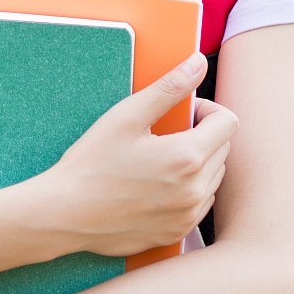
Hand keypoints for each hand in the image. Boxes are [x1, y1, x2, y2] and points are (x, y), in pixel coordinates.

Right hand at [41, 54, 237, 255]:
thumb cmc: (91, 163)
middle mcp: (195, 190)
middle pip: (223, 148)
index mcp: (187, 156)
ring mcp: (187, 215)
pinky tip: (156, 185)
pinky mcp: (177, 231)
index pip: (228, 122)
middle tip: (164, 135)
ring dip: (198, 163)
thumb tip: (198, 62)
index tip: (182, 113)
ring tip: (158, 161)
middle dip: (202, 135)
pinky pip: (200, 203)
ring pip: (214, 176)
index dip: (206, 109)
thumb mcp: (127, 115)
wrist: (65, 214)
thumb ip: (169, 87)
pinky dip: (188, 189)